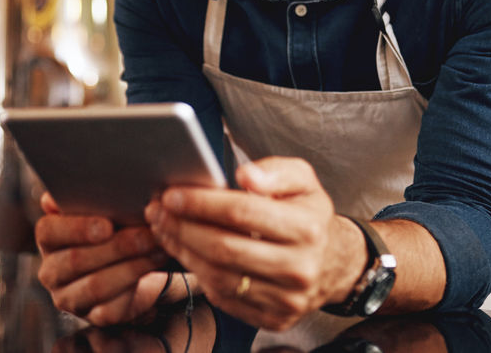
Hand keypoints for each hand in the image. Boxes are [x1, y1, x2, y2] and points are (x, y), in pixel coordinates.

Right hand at [35, 192, 173, 324]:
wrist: (124, 268)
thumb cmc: (110, 230)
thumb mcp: (99, 210)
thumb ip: (86, 198)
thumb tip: (74, 186)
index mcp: (48, 238)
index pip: (48, 231)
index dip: (77, 228)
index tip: (107, 225)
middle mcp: (51, 271)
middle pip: (77, 260)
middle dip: (117, 246)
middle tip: (148, 233)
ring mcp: (69, 297)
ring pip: (96, 285)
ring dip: (131, 266)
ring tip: (158, 249)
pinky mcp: (92, 316)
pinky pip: (111, 308)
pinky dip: (135, 288)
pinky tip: (153, 270)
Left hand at [144, 157, 366, 330]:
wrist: (334, 263)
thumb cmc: (309, 214)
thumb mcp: (303, 180)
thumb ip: (276, 170)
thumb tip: (245, 175)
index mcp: (308, 228)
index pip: (243, 213)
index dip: (201, 203)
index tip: (171, 194)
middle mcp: (300, 268)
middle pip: (224, 248)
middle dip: (182, 227)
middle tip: (157, 211)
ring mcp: (287, 299)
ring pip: (219, 277)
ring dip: (183, 252)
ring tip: (164, 229)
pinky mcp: (274, 319)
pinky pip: (225, 298)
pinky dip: (198, 275)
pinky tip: (185, 252)